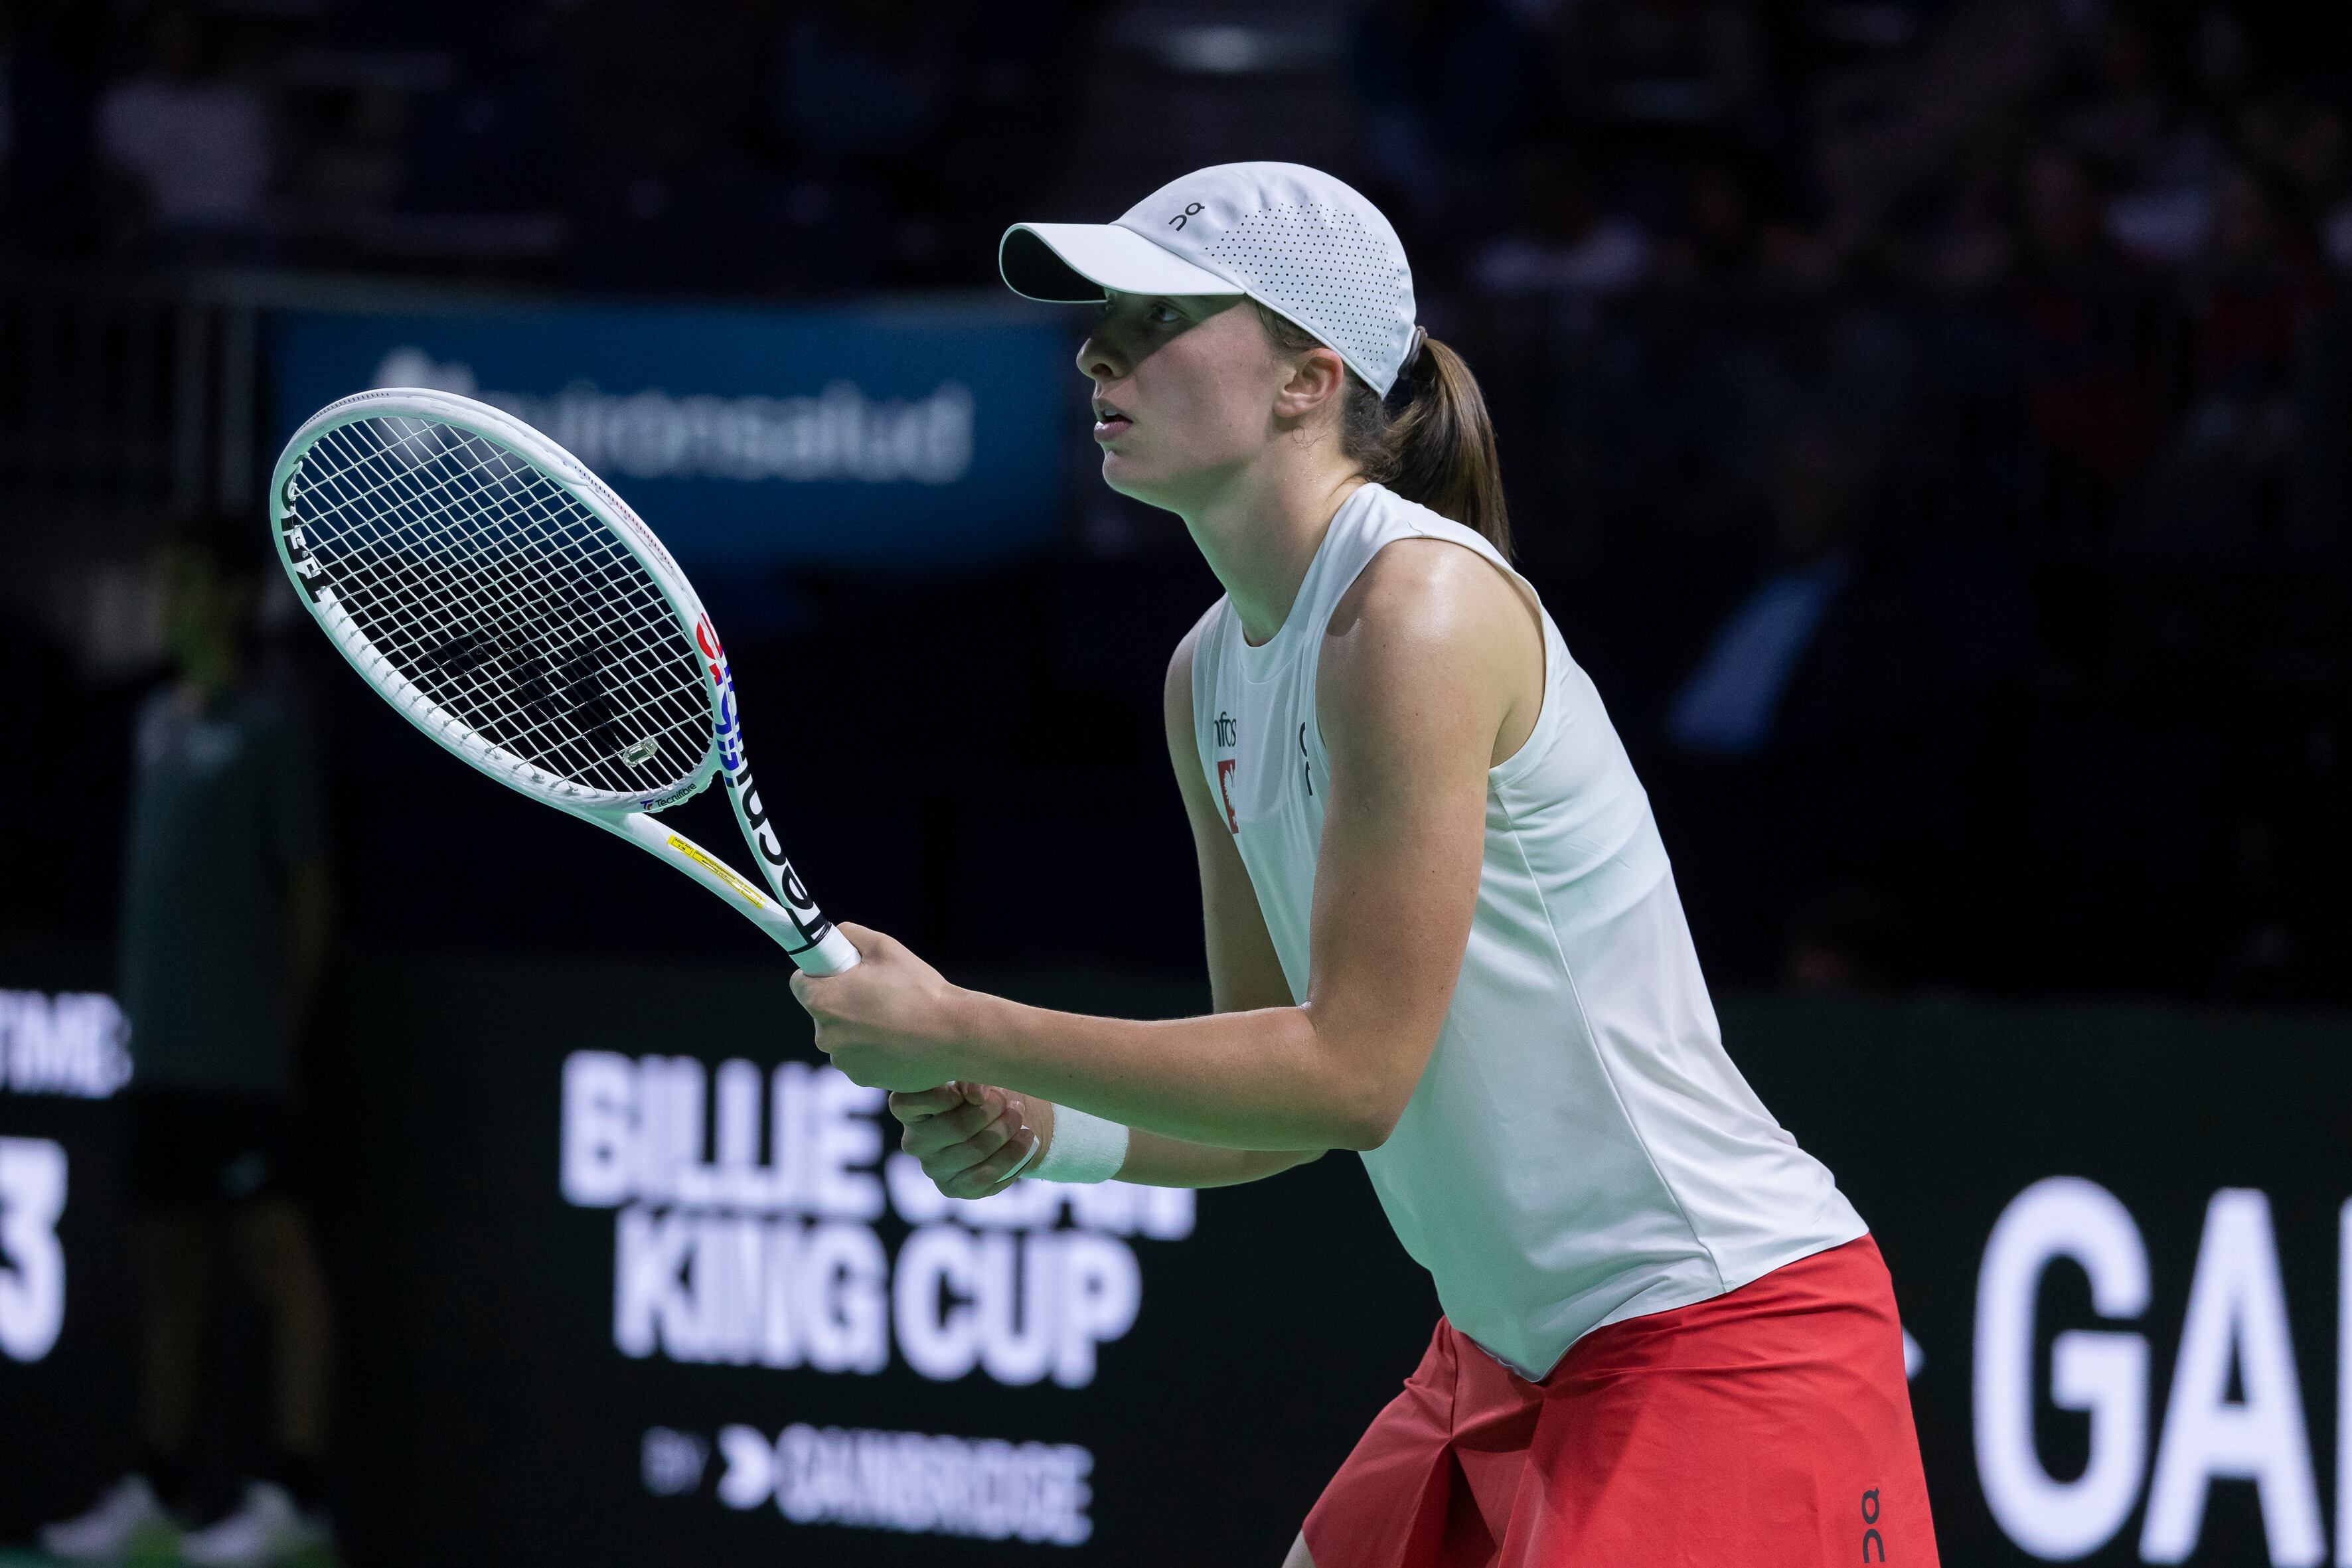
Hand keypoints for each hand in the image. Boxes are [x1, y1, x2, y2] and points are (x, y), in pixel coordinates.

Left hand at [790, 923, 973, 1090]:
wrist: (953, 1035)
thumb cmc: (919, 990)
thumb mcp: (884, 947)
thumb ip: (849, 935)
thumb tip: (836, 937)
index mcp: (823, 1001)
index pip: (799, 982)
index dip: (819, 973)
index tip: (840, 972)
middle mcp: (825, 1035)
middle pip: (822, 1010)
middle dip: (841, 1000)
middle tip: (876, 993)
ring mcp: (843, 1061)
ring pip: (842, 1035)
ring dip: (857, 1027)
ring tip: (894, 1018)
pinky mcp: (862, 1079)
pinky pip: (858, 1056)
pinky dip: (872, 1048)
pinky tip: (899, 1039)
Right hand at [888, 1083, 1045, 1199]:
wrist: (1003, 1119)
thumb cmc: (982, 1090)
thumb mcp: (975, 1072)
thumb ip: (970, 1075)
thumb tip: (975, 1094)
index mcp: (908, 1108)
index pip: (905, 1102)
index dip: (943, 1095)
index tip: (976, 1090)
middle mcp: (914, 1140)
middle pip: (955, 1127)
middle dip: (992, 1113)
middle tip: (1012, 1103)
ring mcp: (932, 1167)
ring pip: (974, 1151)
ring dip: (1006, 1133)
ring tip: (1021, 1117)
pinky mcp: (952, 1188)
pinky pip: (984, 1177)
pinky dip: (1012, 1156)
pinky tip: (1026, 1140)